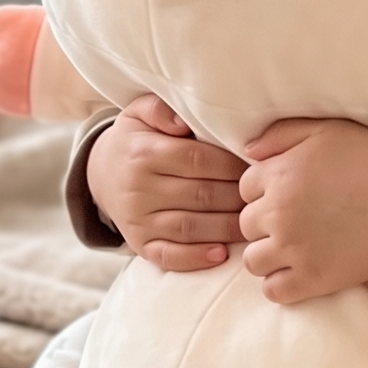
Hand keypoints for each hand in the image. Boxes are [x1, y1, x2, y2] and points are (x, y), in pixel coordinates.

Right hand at [88, 95, 244, 271]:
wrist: (101, 173)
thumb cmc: (136, 140)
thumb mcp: (141, 114)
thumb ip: (161, 109)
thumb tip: (182, 121)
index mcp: (144, 153)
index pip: (199, 160)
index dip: (232, 165)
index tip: (258, 166)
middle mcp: (139, 189)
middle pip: (201, 195)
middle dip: (237, 197)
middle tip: (266, 196)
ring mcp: (138, 220)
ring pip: (190, 228)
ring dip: (227, 228)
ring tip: (254, 223)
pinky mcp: (139, 244)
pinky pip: (168, 256)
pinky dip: (195, 258)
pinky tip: (221, 254)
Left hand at [239, 119, 367, 304]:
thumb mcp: (326, 130)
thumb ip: (281, 133)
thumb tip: (248, 149)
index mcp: (279, 175)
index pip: (245, 188)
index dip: (265, 191)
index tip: (288, 195)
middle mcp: (279, 213)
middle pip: (245, 225)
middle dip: (264, 223)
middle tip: (294, 221)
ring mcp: (294, 249)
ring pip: (253, 261)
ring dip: (268, 255)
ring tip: (294, 248)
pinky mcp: (313, 279)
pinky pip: (272, 291)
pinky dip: (280, 284)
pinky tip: (299, 271)